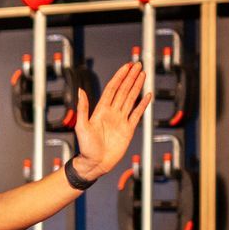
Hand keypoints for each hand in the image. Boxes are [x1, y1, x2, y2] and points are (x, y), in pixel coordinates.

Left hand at [68, 59, 150, 181]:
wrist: (95, 163)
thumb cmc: (86, 147)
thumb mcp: (82, 126)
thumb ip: (83, 108)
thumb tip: (80, 90)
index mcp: (101, 110)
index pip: (112, 89)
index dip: (119, 77)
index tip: (126, 67)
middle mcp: (112, 112)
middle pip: (123, 91)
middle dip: (130, 77)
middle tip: (138, 65)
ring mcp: (121, 120)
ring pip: (131, 99)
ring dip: (137, 87)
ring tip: (143, 75)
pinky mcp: (128, 129)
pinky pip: (137, 114)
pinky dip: (143, 104)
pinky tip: (147, 95)